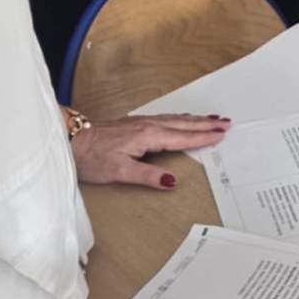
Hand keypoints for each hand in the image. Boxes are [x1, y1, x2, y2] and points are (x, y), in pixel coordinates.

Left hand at [70, 112, 229, 186]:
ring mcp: (141, 122)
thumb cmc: (92, 157)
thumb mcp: (120, 171)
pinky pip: (166, 118)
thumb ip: (148, 175)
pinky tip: (181, 119)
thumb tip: (172, 180)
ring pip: (175, 119)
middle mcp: (148, 125)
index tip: (221, 134)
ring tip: (211, 119)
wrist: (72, 140)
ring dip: (195, 120)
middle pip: (183, 124)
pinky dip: (180, 119)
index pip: (182, 137)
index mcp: (149, 136)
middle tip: (226, 122)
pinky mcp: (135, 123)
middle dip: (205, 124)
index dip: (203, 137)